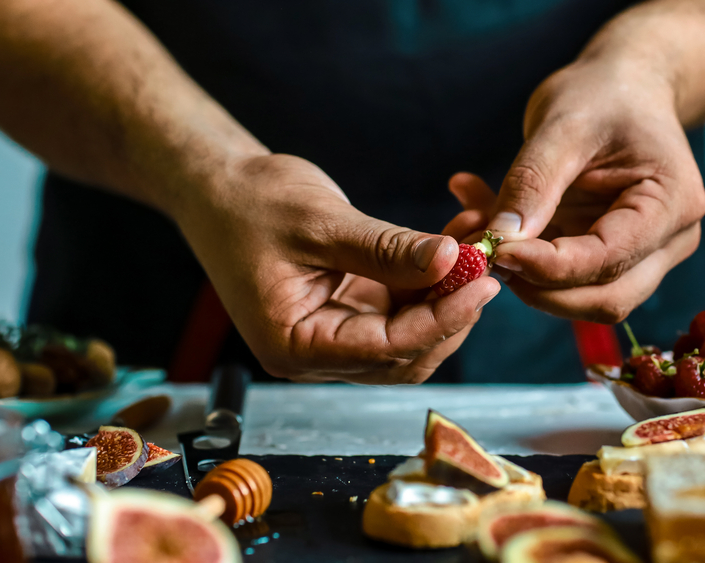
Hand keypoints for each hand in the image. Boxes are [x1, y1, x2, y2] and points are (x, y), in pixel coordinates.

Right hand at [175, 154, 499, 383]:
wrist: (218, 186)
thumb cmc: (251, 203)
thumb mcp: (322, 224)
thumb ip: (388, 250)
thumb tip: (453, 261)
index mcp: (294, 346)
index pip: (385, 350)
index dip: (441, 319)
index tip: (483, 284)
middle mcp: (314, 353)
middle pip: (404, 356)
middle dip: (450, 315)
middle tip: (487, 269)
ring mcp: (331, 335)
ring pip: (408, 338)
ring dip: (445, 299)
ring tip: (473, 251)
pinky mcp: (346, 312)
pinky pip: (399, 311)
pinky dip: (428, 284)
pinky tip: (451, 247)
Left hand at [463, 56, 704, 323]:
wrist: (624, 86)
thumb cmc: (603, 94)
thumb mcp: (563, 124)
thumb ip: (533, 181)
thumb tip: (501, 239)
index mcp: (672, 203)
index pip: (609, 258)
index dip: (550, 266)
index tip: (497, 251)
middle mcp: (669, 241)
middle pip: (606, 298)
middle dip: (539, 288)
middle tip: (483, 254)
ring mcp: (643, 255)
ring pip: (583, 299)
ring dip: (524, 280)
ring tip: (473, 228)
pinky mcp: (608, 258)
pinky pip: (564, 279)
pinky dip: (520, 262)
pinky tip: (480, 216)